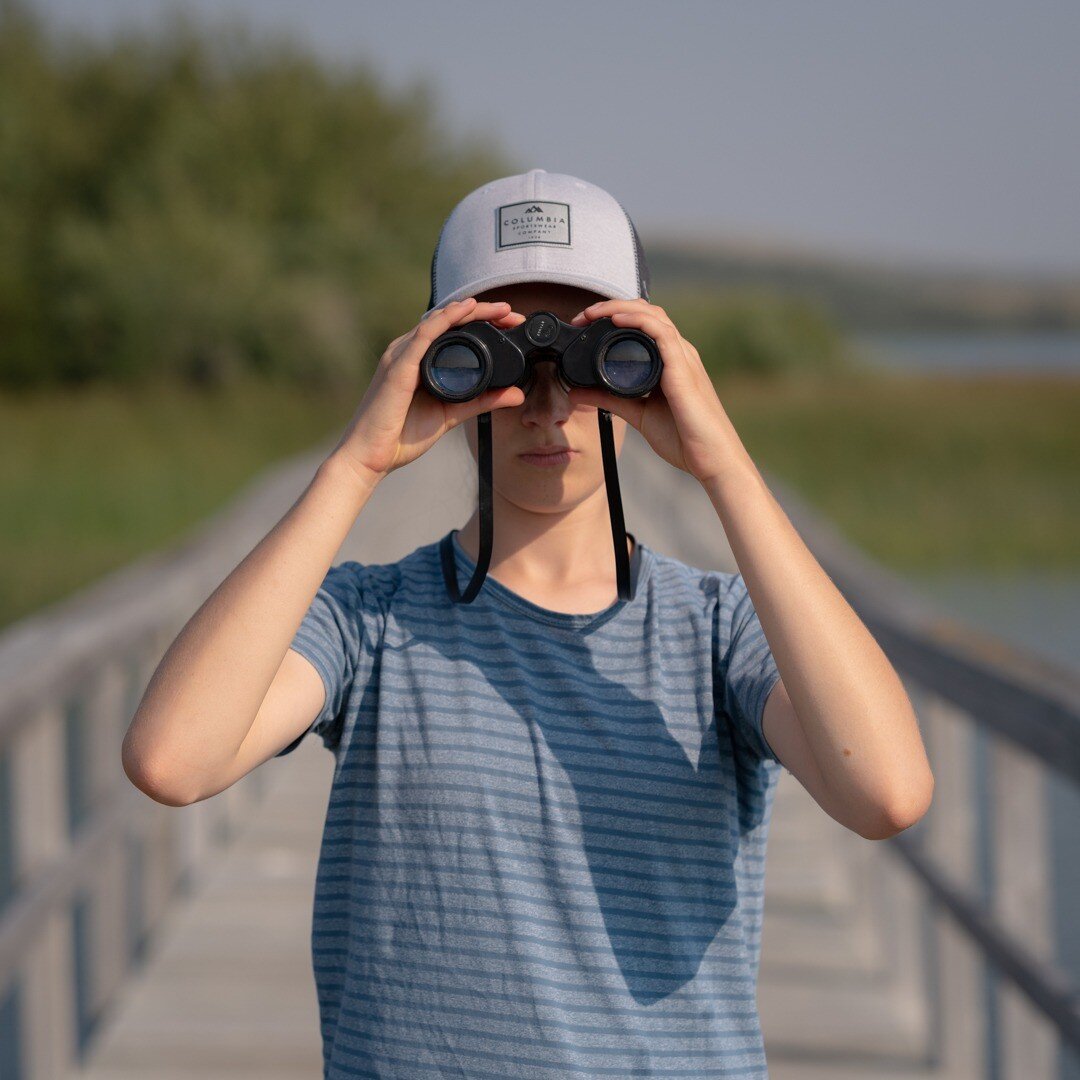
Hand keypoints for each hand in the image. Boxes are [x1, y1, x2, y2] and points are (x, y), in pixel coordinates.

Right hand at [328, 298, 527, 487]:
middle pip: (447, 320)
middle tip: (511, 312)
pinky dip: (447, 319)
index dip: (481, 322)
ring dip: (470, 311)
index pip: (450, 331)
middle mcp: (407, 351)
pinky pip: (424, 334)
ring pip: (438, 321)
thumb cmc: (401, 436)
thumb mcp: (452, 414)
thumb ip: (482, 401)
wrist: (370, 456)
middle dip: (482, 313)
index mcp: (418, 360)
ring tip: (499, 309)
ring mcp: (401, 356)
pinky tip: (466, 310)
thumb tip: (517, 394)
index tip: (510, 324)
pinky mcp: (398, 366)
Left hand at [566, 299, 745, 485]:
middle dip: (612, 306)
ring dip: (620, 308)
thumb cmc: (684, 439)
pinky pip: (661, 333)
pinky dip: (638, 321)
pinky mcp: (683, 368)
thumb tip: (577, 392)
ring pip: (653, 315)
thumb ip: (609, 399)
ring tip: (593, 312)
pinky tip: (617, 319)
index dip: (614, 316)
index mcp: (670, 361)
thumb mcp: (638, 414)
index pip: (644, 324)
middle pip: (647, 312)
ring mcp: (683, 358)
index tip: (585, 324)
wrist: (711, 460)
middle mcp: (678, 354)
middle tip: (583, 316)